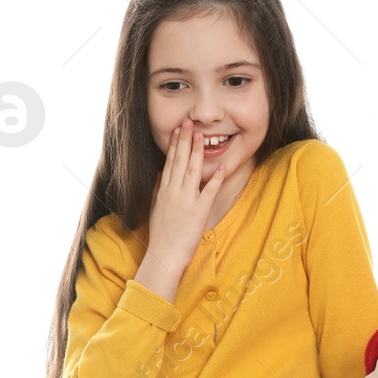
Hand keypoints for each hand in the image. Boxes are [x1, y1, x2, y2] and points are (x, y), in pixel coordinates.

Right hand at [135, 120, 226, 300]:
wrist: (164, 255)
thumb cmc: (160, 234)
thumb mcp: (155, 208)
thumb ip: (157, 189)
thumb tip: (159, 174)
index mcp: (163, 190)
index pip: (169, 162)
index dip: (175, 144)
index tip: (178, 129)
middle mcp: (173, 192)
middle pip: (180, 161)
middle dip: (185, 140)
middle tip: (189, 122)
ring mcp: (186, 201)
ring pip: (192, 171)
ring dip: (197, 152)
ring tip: (202, 135)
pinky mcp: (199, 212)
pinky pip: (209, 192)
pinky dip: (216, 179)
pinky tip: (222, 166)